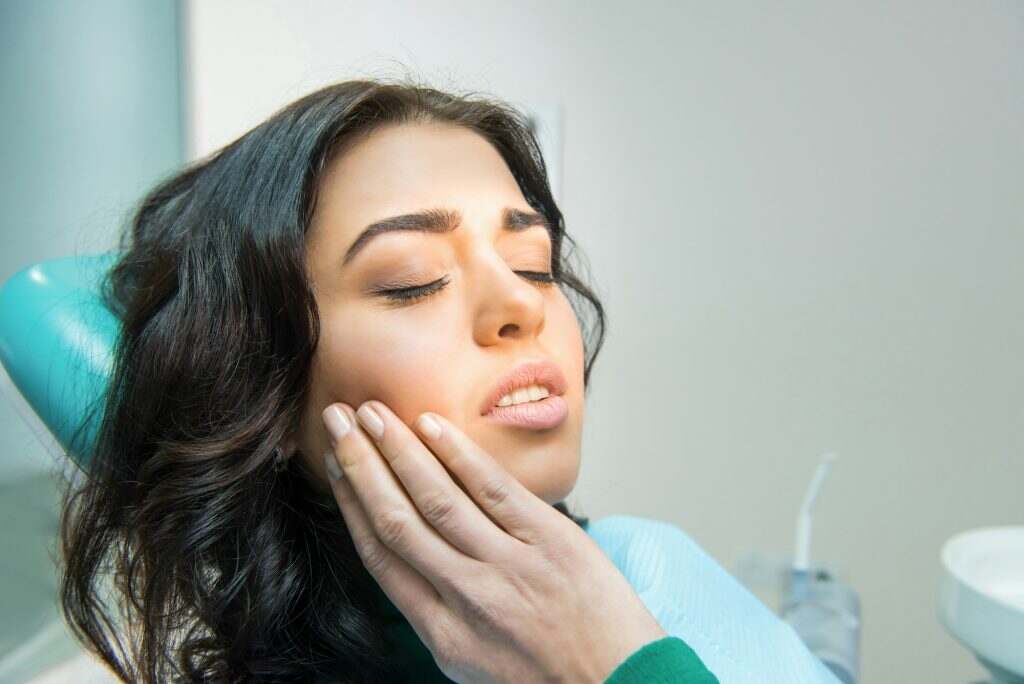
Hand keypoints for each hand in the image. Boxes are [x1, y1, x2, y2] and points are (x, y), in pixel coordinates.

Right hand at [320, 400, 666, 683]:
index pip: (381, 557)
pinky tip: (431, 425)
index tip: (336, 469)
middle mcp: (466, 597)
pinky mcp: (549, 540)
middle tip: (337, 420)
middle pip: (397, 520)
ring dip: (398, 450)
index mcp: (442, 633)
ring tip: (372, 412)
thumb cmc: (549, 676)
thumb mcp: (475, 662)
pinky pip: (493, 489)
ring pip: (436, 499)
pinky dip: (458, 454)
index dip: (351, 506)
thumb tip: (413, 559)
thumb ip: (439, 612)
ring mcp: (507, 566)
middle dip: (360, 466)